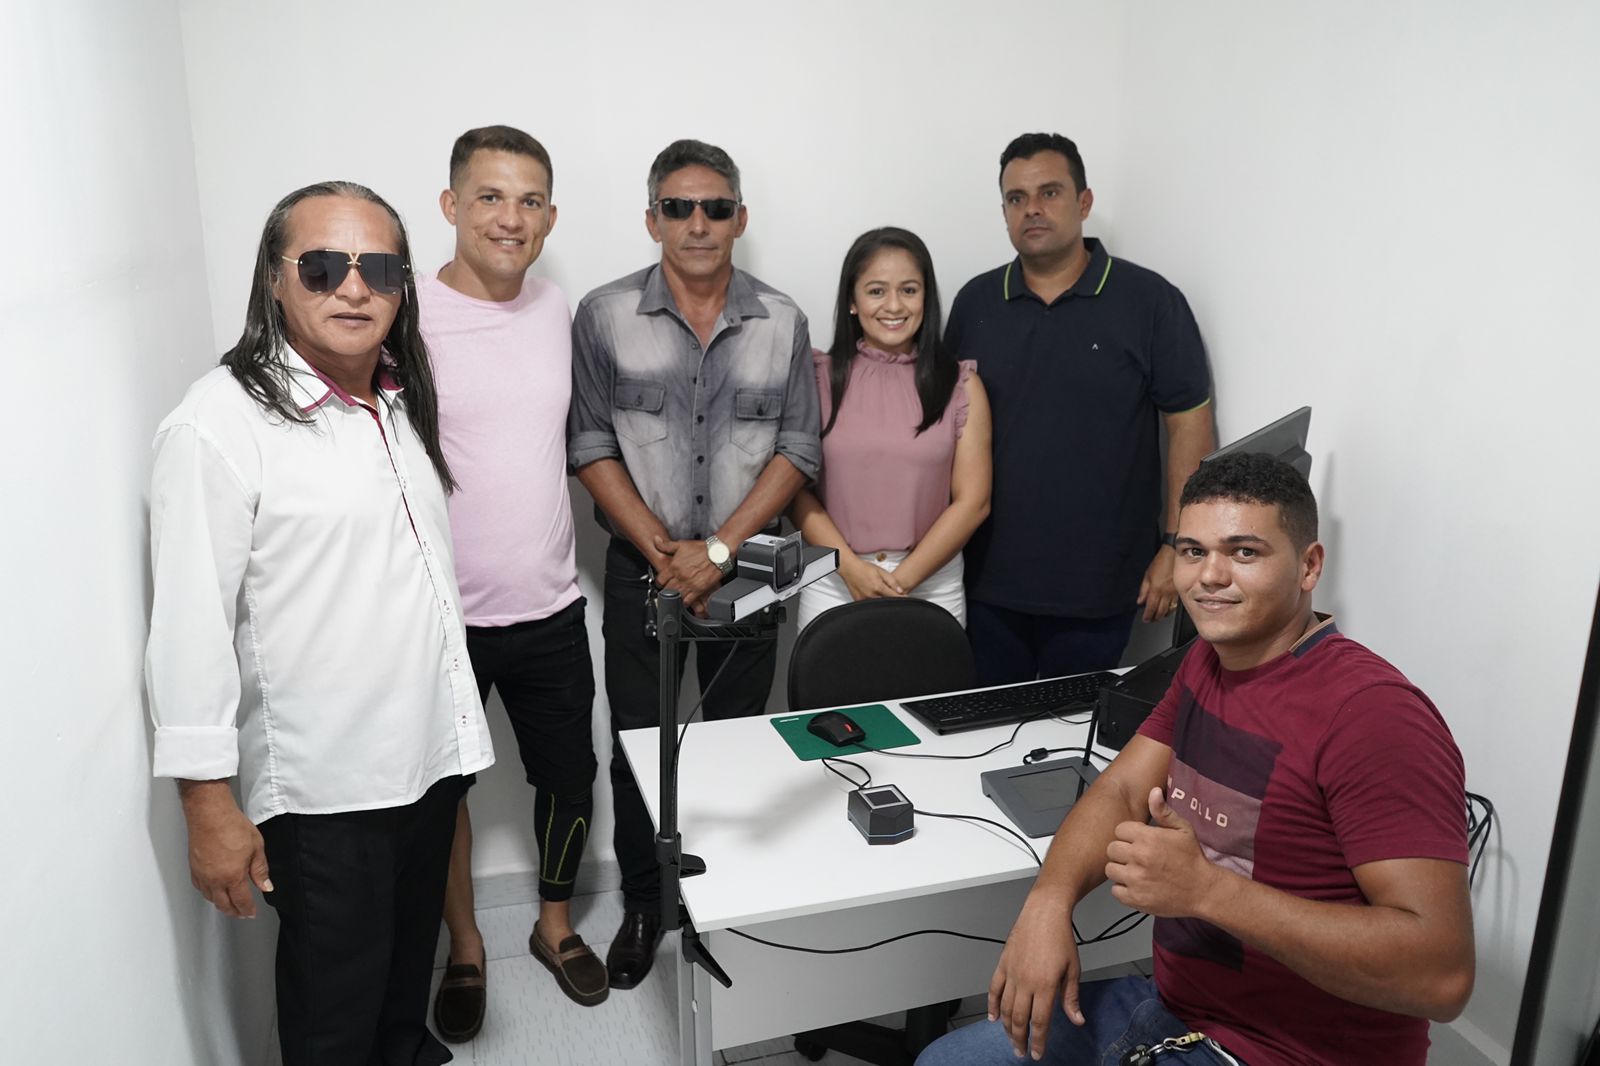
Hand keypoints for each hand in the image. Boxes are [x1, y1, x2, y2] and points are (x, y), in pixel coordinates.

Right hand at [179, 781, 271, 917]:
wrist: (210, 814)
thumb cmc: (231, 826)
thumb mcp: (256, 847)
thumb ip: (260, 870)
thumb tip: (265, 885)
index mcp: (233, 876)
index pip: (241, 901)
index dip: (248, 909)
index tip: (251, 913)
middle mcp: (215, 880)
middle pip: (224, 904)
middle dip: (234, 912)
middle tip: (242, 913)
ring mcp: (202, 875)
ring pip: (210, 898)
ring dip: (221, 904)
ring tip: (229, 904)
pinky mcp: (193, 868)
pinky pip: (200, 888)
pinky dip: (208, 894)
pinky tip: (213, 891)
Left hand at [652, 534, 723, 616]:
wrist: (718, 552)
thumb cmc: (702, 548)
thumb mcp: (681, 544)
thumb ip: (666, 545)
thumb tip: (656, 540)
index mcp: (674, 566)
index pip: (660, 580)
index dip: (660, 582)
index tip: (662, 583)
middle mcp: (680, 576)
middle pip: (667, 590)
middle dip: (667, 591)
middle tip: (669, 591)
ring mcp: (689, 584)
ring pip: (676, 596)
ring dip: (675, 597)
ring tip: (676, 597)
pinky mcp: (699, 590)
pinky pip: (688, 601)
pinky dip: (685, 602)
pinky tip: (685, 601)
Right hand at [839, 556, 904, 600]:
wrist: (849, 568)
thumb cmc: (864, 568)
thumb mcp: (881, 571)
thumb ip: (892, 581)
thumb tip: (901, 591)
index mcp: (878, 587)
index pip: (893, 597)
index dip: (901, 599)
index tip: (906, 600)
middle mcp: (871, 595)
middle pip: (886, 603)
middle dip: (891, 601)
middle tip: (894, 596)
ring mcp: (864, 600)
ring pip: (878, 605)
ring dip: (883, 602)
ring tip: (881, 593)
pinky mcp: (858, 601)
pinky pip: (869, 605)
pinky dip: (874, 601)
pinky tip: (873, 595)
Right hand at [987, 889, 1083, 1060]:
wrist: (1044, 912)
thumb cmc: (1060, 938)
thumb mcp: (1073, 969)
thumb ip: (1071, 997)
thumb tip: (1076, 1019)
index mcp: (1045, 985)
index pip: (1040, 1022)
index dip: (1038, 1041)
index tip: (1037, 1053)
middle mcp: (1026, 981)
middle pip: (1019, 1019)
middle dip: (1020, 1039)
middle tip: (1021, 1052)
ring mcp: (1012, 973)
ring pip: (1005, 1008)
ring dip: (1006, 1027)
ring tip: (1011, 1039)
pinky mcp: (1003, 964)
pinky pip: (994, 989)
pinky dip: (991, 1005)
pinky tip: (993, 1017)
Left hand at [1105, 788, 1217, 917]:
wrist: (1203, 890)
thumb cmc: (1192, 859)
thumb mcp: (1183, 830)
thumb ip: (1164, 812)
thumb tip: (1153, 791)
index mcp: (1148, 838)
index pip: (1119, 830)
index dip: (1128, 835)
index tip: (1138, 841)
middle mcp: (1139, 857)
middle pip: (1111, 849)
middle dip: (1122, 851)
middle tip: (1135, 857)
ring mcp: (1136, 879)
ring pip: (1110, 869)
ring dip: (1120, 870)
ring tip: (1135, 871)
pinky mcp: (1135, 898)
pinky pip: (1115, 890)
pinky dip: (1123, 889)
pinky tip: (1137, 885)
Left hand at [1136, 546, 1178, 621]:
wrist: (1174, 555)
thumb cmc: (1160, 562)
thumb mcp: (1147, 575)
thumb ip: (1143, 590)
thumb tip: (1140, 601)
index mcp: (1156, 589)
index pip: (1151, 607)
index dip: (1148, 615)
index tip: (1145, 619)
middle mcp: (1166, 593)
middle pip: (1161, 611)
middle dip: (1155, 618)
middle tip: (1151, 620)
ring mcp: (1175, 593)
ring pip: (1169, 610)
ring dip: (1163, 615)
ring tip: (1159, 617)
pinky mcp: (1181, 591)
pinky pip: (1176, 605)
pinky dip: (1171, 610)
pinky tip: (1168, 610)